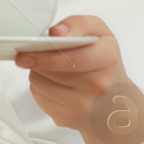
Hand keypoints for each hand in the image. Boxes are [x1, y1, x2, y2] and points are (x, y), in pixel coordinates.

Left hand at [14, 15, 143, 143]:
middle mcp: (98, 87)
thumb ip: (78, 24)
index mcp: (107, 60)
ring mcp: (82, 107)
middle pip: (48, 71)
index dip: (45, 56)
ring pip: (38, 83)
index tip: (26, 54)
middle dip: (38, 60)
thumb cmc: (105, 63)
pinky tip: (55, 84)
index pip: (71, 59)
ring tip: (54, 69)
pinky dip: (40, 88)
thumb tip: (56, 32)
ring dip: (38, 72)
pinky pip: (38, 97)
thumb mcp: (100, 33)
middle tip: (37, 54)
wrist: (117, 101)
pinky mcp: (66, 118)